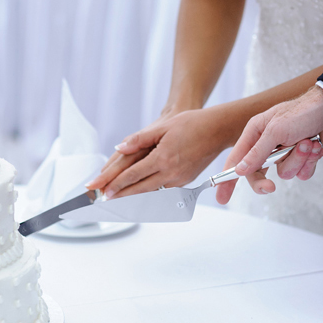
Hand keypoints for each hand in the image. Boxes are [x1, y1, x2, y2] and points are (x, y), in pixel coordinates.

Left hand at [89, 107, 229, 197]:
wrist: (218, 130)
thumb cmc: (192, 124)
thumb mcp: (162, 127)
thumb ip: (139, 139)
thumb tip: (120, 147)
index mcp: (163, 158)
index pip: (134, 175)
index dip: (117, 184)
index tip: (104, 190)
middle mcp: (171, 172)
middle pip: (140, 189)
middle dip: (121, 195)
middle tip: (105, 198)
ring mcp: (180, 179)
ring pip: (152, 192)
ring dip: (135, 195)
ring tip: (119, 197)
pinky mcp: (186, 181)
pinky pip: (164, 190)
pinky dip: (150, 192)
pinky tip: (141, 191)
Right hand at [217, 86, 322, 202]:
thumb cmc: (302, 111)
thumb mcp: (275, 131)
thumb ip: (256, 153)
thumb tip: (239, 170)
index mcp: (255, 133)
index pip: (236, 160)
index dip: (227, 179)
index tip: (222, 197)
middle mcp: (268, 145)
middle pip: (257, 173)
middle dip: (265, 180)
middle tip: (270, 187)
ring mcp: (285, 153)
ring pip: (284, 173)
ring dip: (296, 160)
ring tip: (306, 143)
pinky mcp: (301, 159)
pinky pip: (301, 173)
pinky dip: (308, 162)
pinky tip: (314, 146)